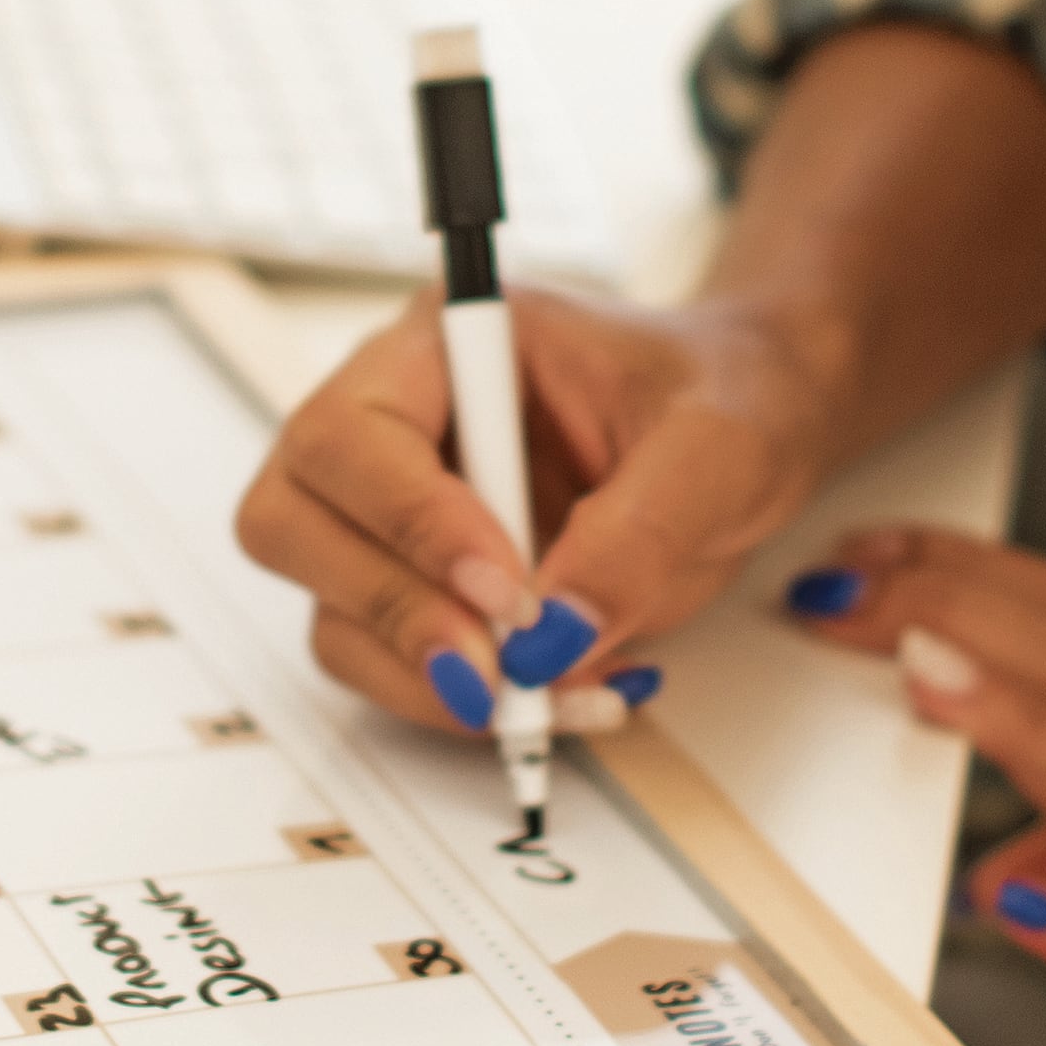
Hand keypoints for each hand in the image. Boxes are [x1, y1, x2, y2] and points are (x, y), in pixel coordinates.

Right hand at [234, 287, 838, 736]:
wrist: (755, 428)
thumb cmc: (727, 397)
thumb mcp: (716, 447)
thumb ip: (640, 530)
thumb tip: (556, 633)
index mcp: (448, 341)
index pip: (353, 429)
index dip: (409, 519)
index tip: (506, 590)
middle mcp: (396, 421)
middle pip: (291, 519)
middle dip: (390, 608)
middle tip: (497, 670)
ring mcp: (394, 511)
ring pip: (330, 609)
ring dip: (427, 674)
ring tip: (554, 694)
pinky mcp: (423, 588)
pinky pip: (390, 664)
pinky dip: (456, 703)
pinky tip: (555, 697)